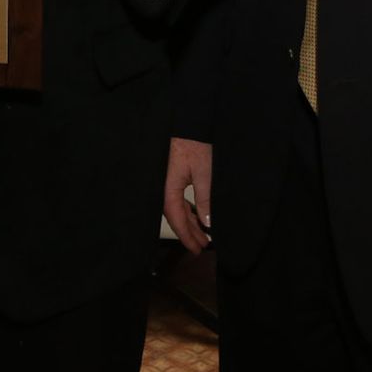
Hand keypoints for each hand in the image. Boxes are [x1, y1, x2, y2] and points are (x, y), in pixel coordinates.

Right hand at [163, 137, 213, 254]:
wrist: (188, 121)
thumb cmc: (195, 145)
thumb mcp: (204, 174)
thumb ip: (204, 199)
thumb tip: (207, 223)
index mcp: (168, 188)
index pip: (176, 218)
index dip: (186, 236)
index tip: (197, 249)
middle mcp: (163, 187)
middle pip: (175, 215)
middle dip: (189, 232)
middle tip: (203, 246)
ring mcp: (166, 181)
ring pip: (176, 208)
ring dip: (189, 221)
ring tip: (203, 234)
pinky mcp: (172, 176)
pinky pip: (177, 199)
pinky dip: (188, 209)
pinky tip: (197, 215)